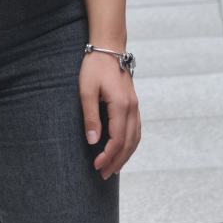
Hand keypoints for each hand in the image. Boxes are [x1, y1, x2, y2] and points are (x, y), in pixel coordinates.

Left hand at [79, 51, 139, 178]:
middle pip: (129, 143)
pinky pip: (136, 129)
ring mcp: (135, 106)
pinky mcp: (133, 103)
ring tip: (114, 167)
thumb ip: (90, 116)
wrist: (109, 47)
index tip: (96, 165)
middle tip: (104, 174)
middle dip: (117, 161)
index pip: (117, 139)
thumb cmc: (95, 66)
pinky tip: (123, 149)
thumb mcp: (86, 90)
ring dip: (126, 155)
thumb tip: (93, 141)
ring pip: (135, 138)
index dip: (107, 155)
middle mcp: (132, 108)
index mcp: (121, 105)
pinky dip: (131, 143)